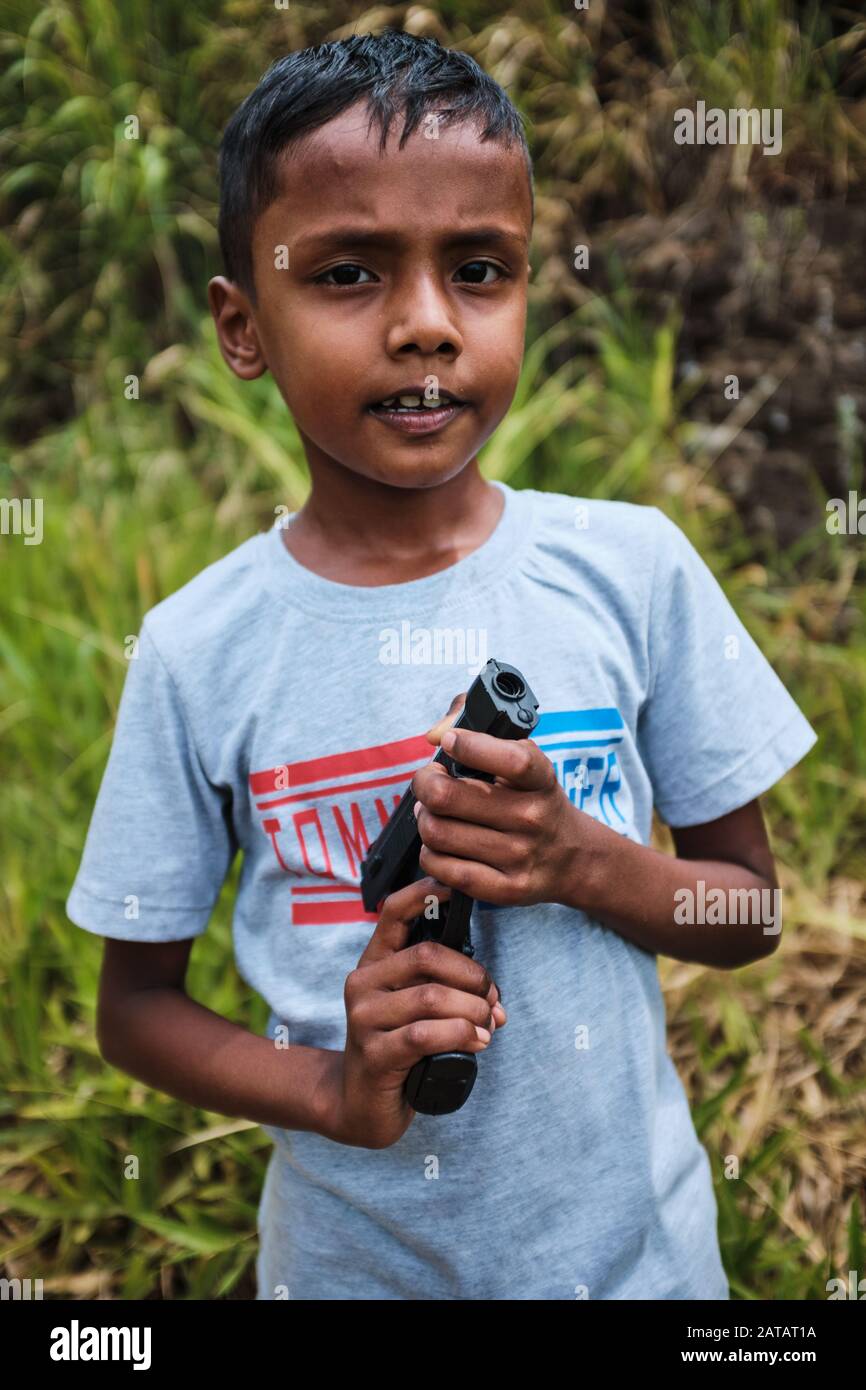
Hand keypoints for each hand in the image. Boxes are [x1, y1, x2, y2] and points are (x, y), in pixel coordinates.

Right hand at [321, 876, 505, 1149]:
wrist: (359, 1104)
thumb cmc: (397, 1049)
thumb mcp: (414, 1009)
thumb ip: (445, 989)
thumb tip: (494, 997)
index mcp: (375, 963)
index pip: (394, 913)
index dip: (425, 893)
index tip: (456, 889)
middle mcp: (363, 984)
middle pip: (427, 956)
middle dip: (472, 976)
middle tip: (492, 1000)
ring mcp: (364, 1018)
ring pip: (432, 997)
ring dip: (473, 1010)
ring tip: (488, 1026)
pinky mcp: (375, 1054)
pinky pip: (425, 1035)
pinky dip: (461, 1035)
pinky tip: (478, 1042)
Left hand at [413, 694, 596, 908]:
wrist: (574, 857)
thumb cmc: (537, 802)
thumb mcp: (527, 762)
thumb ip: (483, 732)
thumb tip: (438, 734)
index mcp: (541, 779)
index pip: (510, 759)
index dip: (471, 746)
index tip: (451, 741)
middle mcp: (532, 817)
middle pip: (447, 797)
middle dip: (425, 783)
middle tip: (430, 782)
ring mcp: (519, 856)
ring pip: (437, 833)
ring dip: (425, 819)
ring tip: (435, 814)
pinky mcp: (505, 889)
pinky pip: (442, 868)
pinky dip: (430, 854)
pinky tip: (441, 845)